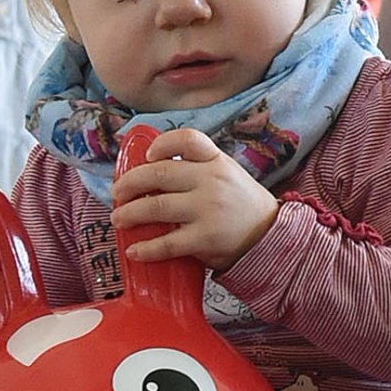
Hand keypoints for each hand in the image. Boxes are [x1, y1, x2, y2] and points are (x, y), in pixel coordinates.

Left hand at [111, 129, 278, 269]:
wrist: (273, 237)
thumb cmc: (241, 205)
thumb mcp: (227, 175)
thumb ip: (197, 168)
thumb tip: (149, 172)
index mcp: (216, 162)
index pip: (186, 140)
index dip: (162, 145)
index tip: (147, 156)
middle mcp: (211, 181)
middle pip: (158, 174)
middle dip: (129, 184)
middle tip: (117, 193)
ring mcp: (208, 210)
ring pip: (155, 207)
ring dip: (129, 214)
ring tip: (119, 219)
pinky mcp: (206, 239)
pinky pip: (167, 243)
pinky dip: (146, 248)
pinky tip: (134, 250)